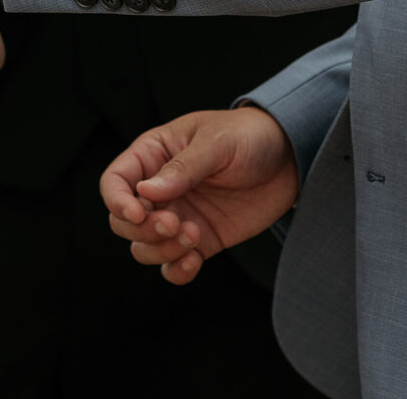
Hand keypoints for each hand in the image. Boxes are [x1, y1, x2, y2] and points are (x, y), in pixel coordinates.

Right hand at [100, 108, 298, 284]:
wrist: (291, 158)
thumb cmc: (249, 136)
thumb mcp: (217, 143)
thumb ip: (183, 167)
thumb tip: (146, 192)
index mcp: (152, 155)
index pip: (114, 181)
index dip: (116, 200)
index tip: (137, 212)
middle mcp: (157, 189)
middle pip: (122, 220)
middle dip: (142, 229)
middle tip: (175, 224)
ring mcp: (177, 216)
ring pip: (143, 247)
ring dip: (160, 251)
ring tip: (193, 238)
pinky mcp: (199, 240)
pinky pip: (173, 265)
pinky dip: (176, 270)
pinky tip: (194, 261)